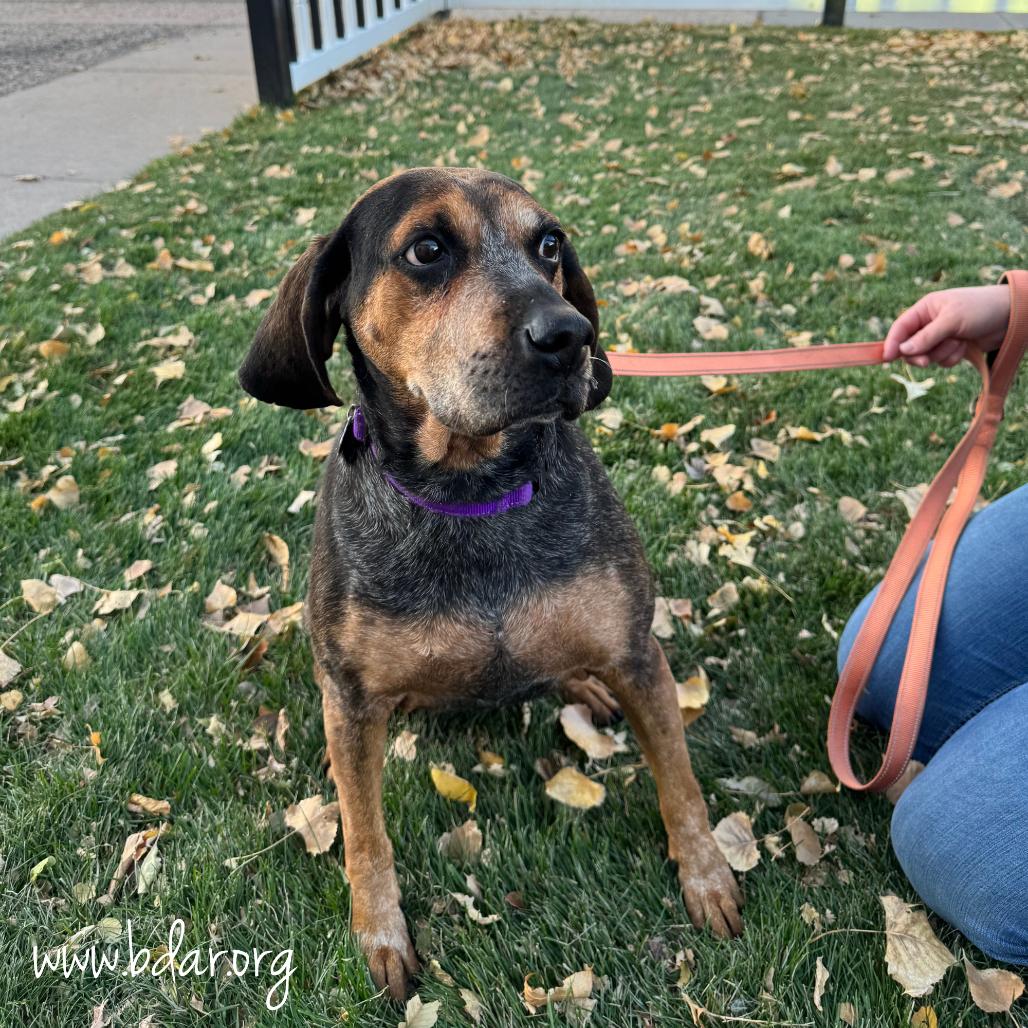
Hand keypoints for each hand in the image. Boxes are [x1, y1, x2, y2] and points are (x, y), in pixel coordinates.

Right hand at [883, 285, 1010, 367]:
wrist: (1011, 317)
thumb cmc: (980, 309)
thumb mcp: (951, 320)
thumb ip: (926, 336)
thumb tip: (902, 351)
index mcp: (925, 309)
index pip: (900, 328)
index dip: (892, 343)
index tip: (888, 358)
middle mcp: (929, 323)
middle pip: (910, 347)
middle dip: (920, 354)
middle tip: (926, 361)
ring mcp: (941, 337)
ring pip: (927, 356)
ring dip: (942, 354)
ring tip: (959, 342)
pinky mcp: (952, 348)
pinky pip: (942, 361)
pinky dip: (952, 357)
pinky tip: (965, 346)